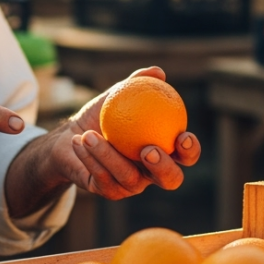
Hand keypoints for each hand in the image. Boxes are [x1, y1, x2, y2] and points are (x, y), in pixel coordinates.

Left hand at [62, 67, 201, 199]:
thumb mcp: (118, 96)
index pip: (186, 155)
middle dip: (164, 168)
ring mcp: (131, 185)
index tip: (182, 136)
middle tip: (148, 150)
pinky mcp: (108, 191)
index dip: (190, 150)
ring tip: (90, 135)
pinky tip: (79, 140)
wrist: (73, 135)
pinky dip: (90, 158)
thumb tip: (157, 72)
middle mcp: (152, 173)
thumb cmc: (103, 115)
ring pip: (129, 178)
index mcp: (164, 151)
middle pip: (170, 180)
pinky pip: (102, 178)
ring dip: (108, 156)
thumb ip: (138, 83)